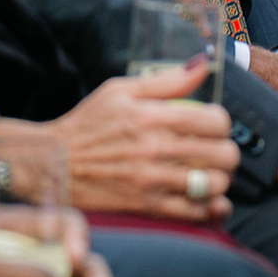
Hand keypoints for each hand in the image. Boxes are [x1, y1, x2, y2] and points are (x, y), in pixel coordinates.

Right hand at [52, 60, 238, 218]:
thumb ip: (166, 79)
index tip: (210, 125)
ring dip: (218, 179)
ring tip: (207, 173)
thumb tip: (203, 64)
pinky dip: (211, 208)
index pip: (216, 121)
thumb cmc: (87, 124)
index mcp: (152, 117)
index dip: (220, 123)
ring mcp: (153, 181)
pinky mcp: (147, 207)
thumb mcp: (120, 90)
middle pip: (223, 154)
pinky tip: (210, 199)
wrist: (52, 164)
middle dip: (225, 151)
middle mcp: (156, 150)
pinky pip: (195, 212)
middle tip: (213, 150)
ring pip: (214, 184)